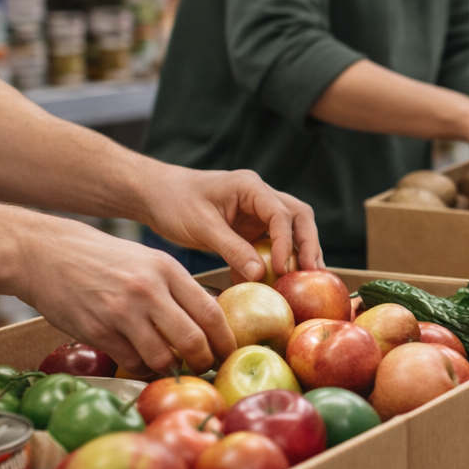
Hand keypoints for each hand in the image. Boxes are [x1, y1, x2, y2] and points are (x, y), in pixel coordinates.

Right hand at [21, 219, 235, 377]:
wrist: (46, 254)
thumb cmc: (102, 259)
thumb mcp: (147, 260)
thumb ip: (176, 287)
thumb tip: (208, 320)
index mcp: (166, 269)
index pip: (211, 312)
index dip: (225, 340)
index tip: (227, 352)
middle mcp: (148, 290)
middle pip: (193, 341)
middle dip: (204, 362)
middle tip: (204, 367)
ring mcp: (122, 312)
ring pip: (163, 358)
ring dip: (172, 369)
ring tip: (172, 367)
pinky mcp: (98, 331)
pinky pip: (132, 362)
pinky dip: (142, 368)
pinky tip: (142, 361)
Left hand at [140, 166, 322, 282]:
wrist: (155, 196)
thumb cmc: (174, 201)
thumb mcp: (202, 226)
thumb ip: (232, 248)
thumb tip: (260, 274)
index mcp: (250, 187)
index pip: (281, 213)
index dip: (287, 242)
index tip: (284, 268)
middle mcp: (259, 197)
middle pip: (298, 217)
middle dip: (308, 244)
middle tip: (312, 272)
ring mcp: (256, 212)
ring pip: (290, 229)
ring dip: (300, 252)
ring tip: (308, 279)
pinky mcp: (248, 229)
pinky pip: (270, 244)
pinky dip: (278, 261)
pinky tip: (281, 281)